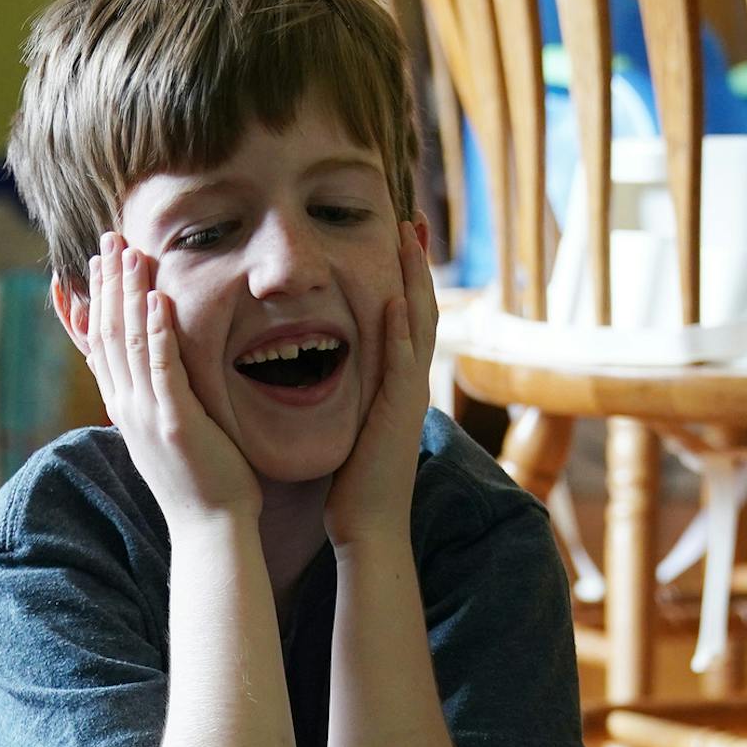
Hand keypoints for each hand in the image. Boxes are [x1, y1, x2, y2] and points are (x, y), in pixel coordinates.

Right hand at [83, 231, 259, 524]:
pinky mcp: (175, 422)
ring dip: (128, 294)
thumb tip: (153, 375)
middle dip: (107, 283)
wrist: (210, 529)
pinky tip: (157, 298)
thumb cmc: (201, 483)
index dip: (92, 300)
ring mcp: (147, 414)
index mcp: (125, 408)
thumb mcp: (168, 434)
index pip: (98, 343)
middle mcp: (127, 407)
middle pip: (107, 332)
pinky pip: (161, 367)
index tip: (91, 264)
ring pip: (129, 342)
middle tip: (108, 239)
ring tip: (130, 252)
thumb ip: (159, 398)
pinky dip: (157, 330)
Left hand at [323, 220, 438, 549]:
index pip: (406, 318)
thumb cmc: (353, 484)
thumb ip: (348, 394)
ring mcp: (410, 396)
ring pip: (419, 325)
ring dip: (415, 281)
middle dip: (417, 264)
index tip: (397, 239)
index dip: (404, 278)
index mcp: (399, 384)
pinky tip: (392, 298)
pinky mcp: (397, 415)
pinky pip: (402, 363)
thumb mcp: (352, 425)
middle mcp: (412, 383)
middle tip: (412, 220)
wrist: (369, 526)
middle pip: (421, 308)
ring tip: (409, 239)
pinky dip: (400, 330)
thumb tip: (325, 371)